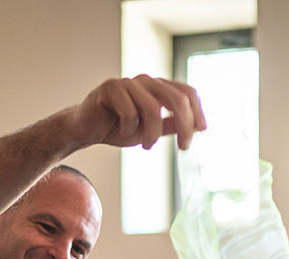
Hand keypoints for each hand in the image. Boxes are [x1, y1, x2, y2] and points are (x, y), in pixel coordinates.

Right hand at [70, 75, 205, 150]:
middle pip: (176, 98)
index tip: (202, 131)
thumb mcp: (150, 130)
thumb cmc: (118, 128)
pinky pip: (129, 112)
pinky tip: (122, 131)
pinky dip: (129, 128)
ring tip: (147, 146)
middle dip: (184, 125)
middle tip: (183, 147)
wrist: (86, 129)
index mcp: (158, 88)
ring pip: (153, 108)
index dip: (198, 110)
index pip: (187, 91)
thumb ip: (170, 126)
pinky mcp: (110, 87)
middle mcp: (146, 81)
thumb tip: (195, 128)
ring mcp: (128, 82)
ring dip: (153, 134)